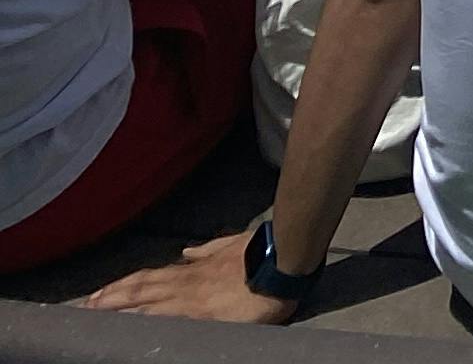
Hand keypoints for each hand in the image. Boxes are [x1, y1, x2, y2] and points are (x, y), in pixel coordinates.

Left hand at [86, 234, 289, 325]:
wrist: (281, 264)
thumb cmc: (259, 252)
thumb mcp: (229, 244)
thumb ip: (207, 250)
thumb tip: (187, 251)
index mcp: (192, 270)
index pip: (149, 278)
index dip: (123, 285)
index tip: (100, 293)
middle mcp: (185, 284)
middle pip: (140, 290)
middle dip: (111, 298)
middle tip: (86, 307)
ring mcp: (192, 302)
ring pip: (147, 305)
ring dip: (120, 310)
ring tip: (96, 316)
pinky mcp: (203, 318)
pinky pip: (167, 322)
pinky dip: (147, 325)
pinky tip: (132, 333)